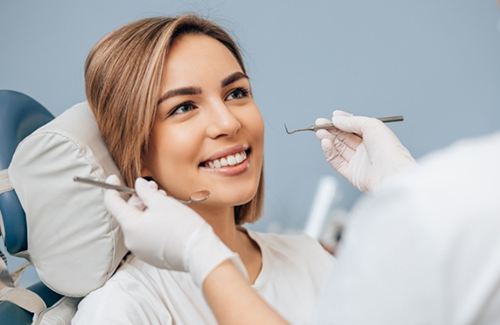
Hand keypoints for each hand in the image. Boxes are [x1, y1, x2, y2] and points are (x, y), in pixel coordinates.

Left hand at [104, 175, 246, 285]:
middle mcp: (131, 241)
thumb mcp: (162, 202)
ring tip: (165, 202)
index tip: (114, 179)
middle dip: (139, 198)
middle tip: (154, 188)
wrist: (199, 253)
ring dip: (147, 211)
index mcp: (130, 226)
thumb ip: (145, 191)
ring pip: (138, 224)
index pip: (112, 204)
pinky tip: (167, 217)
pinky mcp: (152, 257)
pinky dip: (152, 224)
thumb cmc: (182, 226)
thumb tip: (138, 185)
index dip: (112, 188)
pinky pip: (147, 236)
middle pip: (128, 213)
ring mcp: (141, 251)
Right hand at [316, 110, 414, 191]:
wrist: (392, 174)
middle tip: (319, 124)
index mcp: (374, 137)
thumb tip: (336, 119)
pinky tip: (325, 143)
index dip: (341, 122)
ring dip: (328, 139)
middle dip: (331, 130)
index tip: (330, 117)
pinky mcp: (351, 174)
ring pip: (338, 148)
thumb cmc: (389, 150)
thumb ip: (352, 121)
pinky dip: (329, 152)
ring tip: (320, 133)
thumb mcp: (371, 125)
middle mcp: (366, 149)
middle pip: (344, 137)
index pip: (354, 127)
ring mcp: (358, 162)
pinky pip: (336, 161)